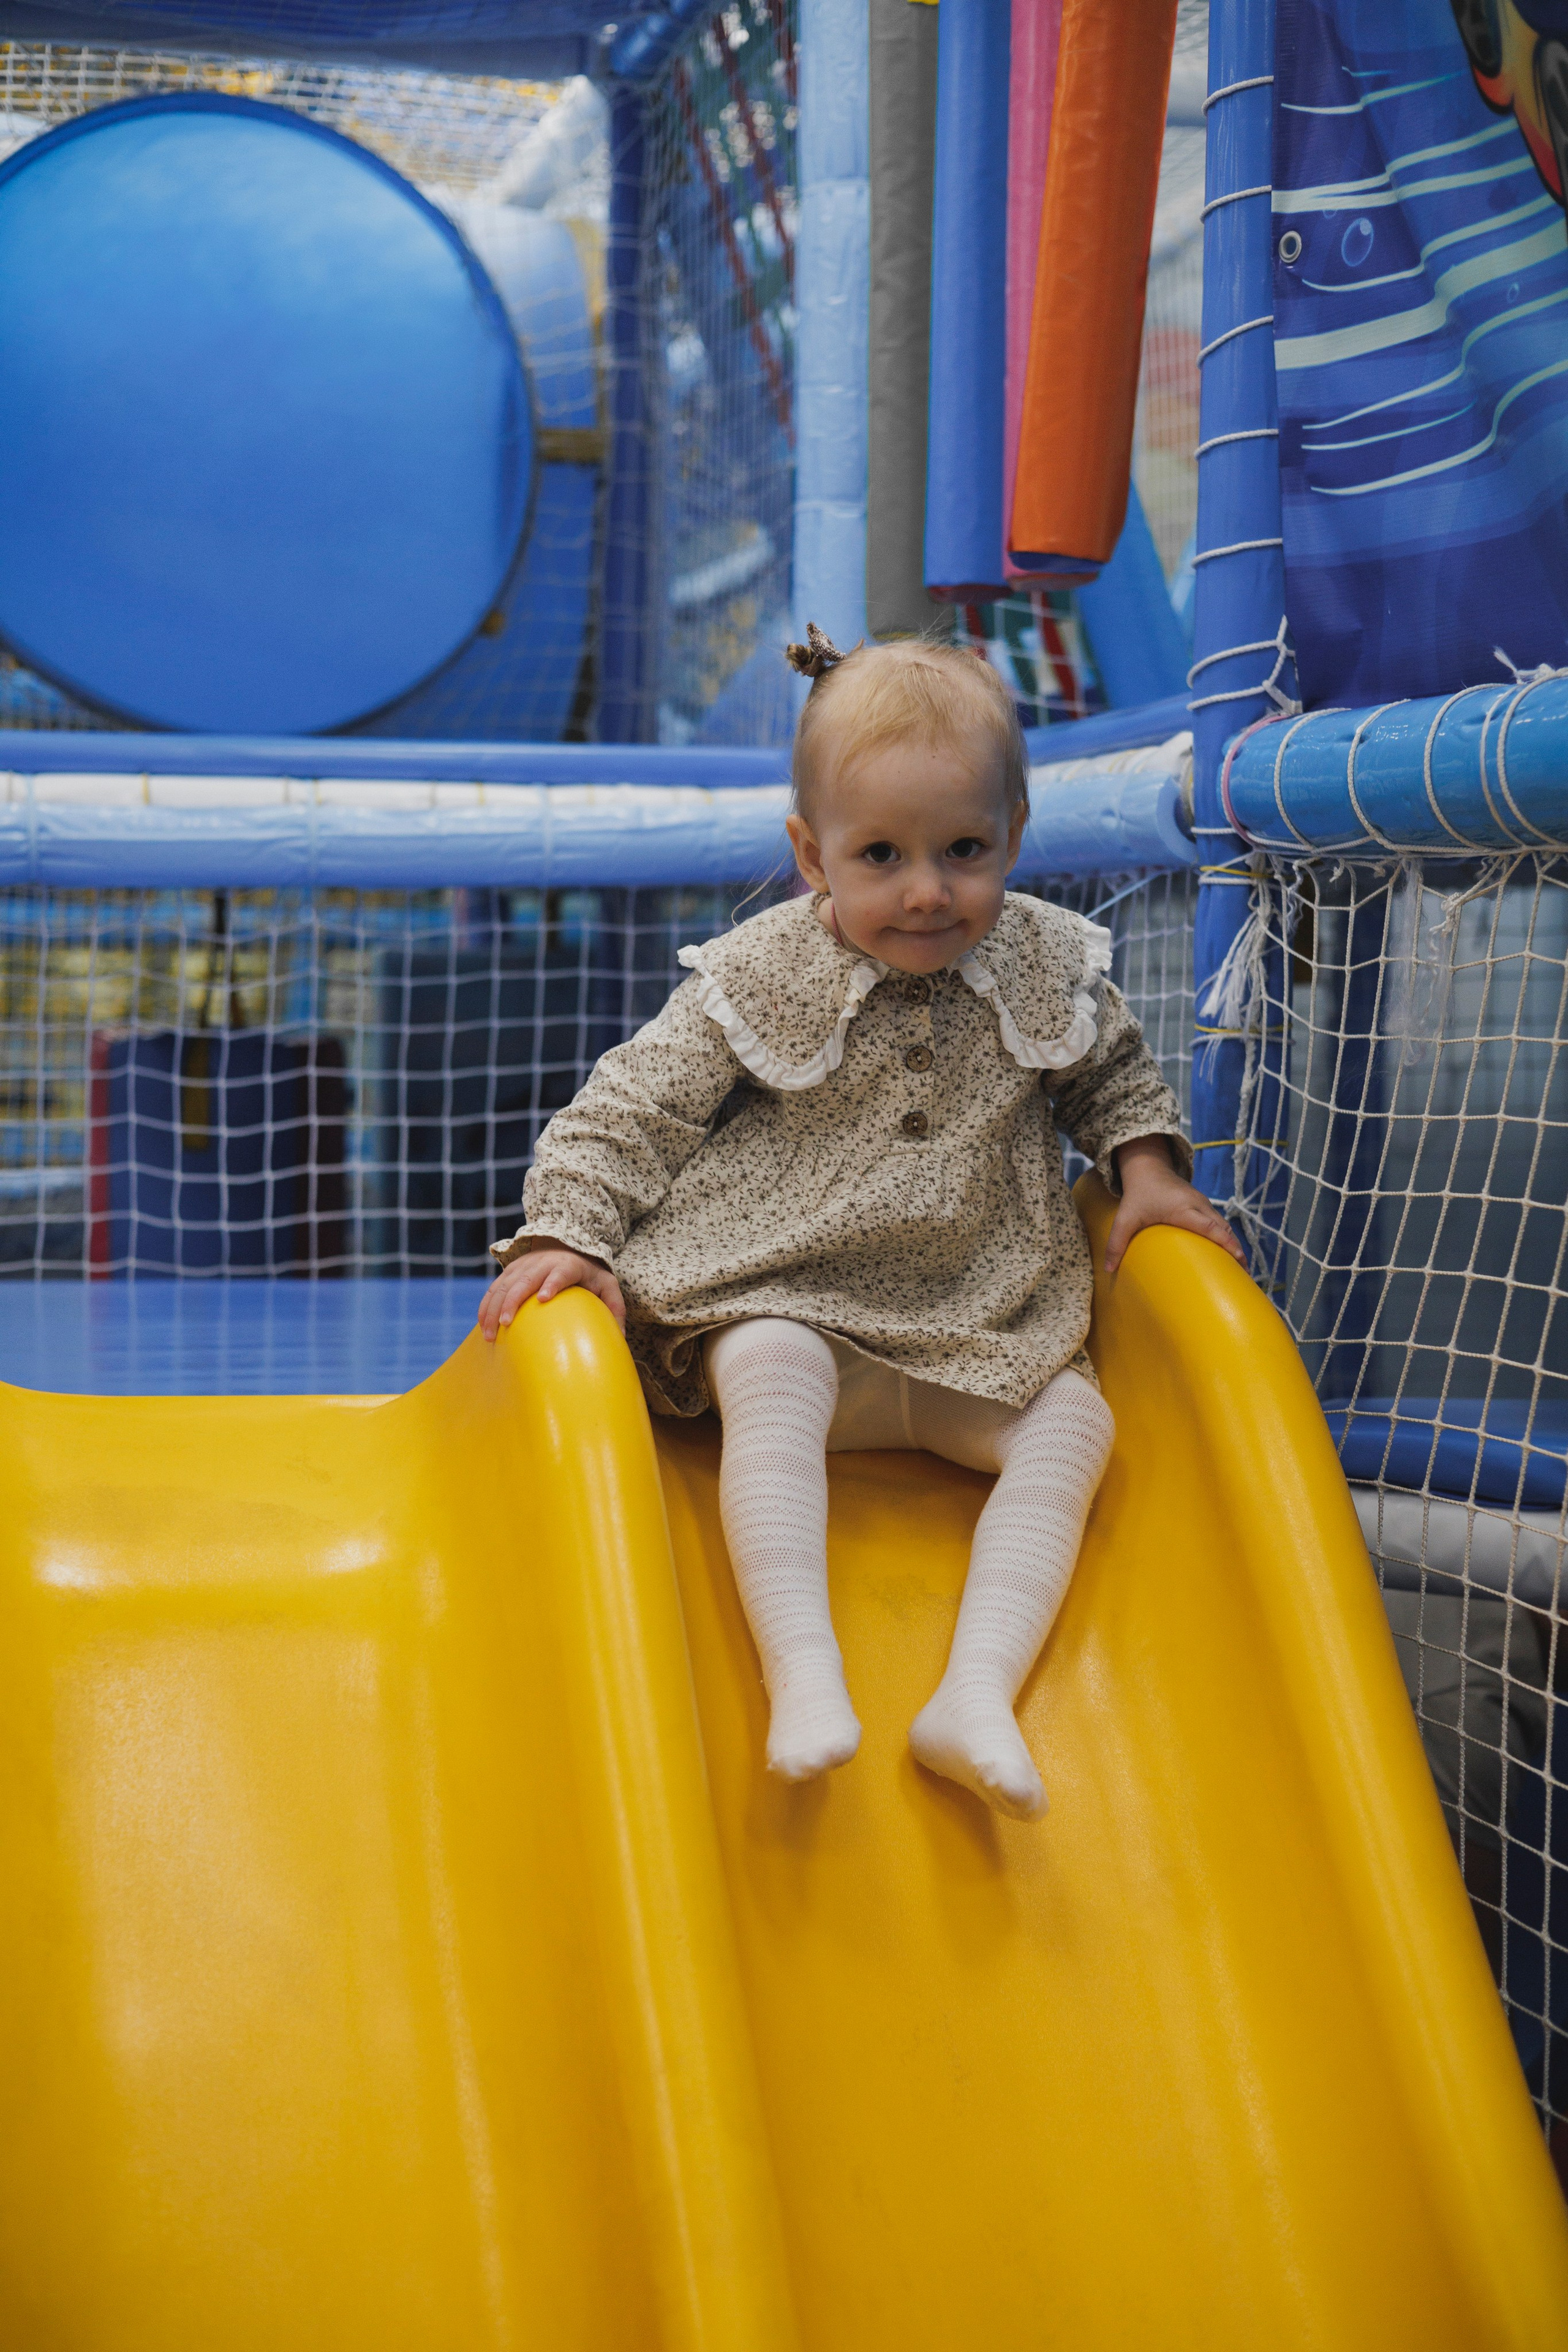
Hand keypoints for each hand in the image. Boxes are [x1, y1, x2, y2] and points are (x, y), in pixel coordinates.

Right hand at [477, 1241, 625, 1338]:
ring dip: (494, 1308)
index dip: (552, 1283)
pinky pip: (494, 1288)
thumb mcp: (607, 1284)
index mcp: (569, 1265)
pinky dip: (486, 1305)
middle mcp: (543, 1262)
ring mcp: (524, 1265)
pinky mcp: (511, 1271)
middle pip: (526, 1279)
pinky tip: (482, 1324)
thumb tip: (620, 1337)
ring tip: (490, 1334)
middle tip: (506, 1324)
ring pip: (505, 1284)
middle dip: (513, 1301)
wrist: (567, 1245)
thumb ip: (615, 1307)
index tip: (543, 1298)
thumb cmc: (589, 1273)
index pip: (560, 1273)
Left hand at [1103, 1136, 1247, 1279]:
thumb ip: (1116, 1243)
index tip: (1239, 1259)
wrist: (1147, 1167)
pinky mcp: (1202, 1204)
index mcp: (1183, 1209)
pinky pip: (1219, 1222)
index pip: (1210, 1228)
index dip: (1226, 1243)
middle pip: (1223, 1228)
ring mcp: (1203, 1203)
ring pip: (1224, 1225)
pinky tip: (1228, 1252)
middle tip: (1244, 1273)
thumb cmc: (1137, 1193)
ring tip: (1241, 1268)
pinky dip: (1226, 1236)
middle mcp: (1198, 1205)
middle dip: (1236, 1249)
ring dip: (1233, 1244)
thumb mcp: (1125, 1218)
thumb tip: (1108, 1270)